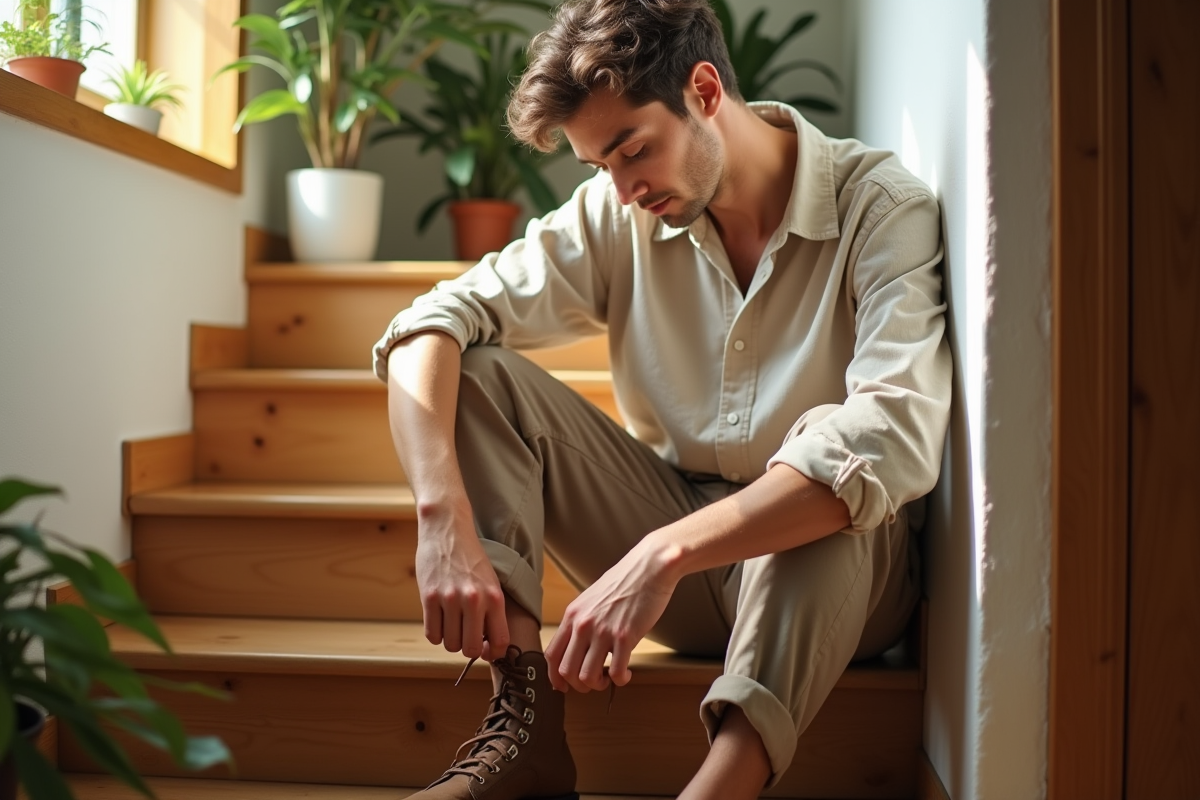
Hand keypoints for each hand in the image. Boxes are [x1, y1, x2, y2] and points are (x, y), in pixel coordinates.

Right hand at [414, 502, 509, 660]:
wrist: (447, 530)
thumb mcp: (490, 581)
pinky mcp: (429, 597)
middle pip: (470, 650)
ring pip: (450, 644)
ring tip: (451, 622)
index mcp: (494, 597)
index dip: (492, 652)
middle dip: (468, 648)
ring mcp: (450, 599)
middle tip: (465, 635)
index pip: (500, 642)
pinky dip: (435, 632)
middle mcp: (474, 600)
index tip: (485, 648)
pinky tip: (438, 619)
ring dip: (450, 639)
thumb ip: (491, 610)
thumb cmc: (470, 557)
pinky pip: (431, 634)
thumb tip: (487, 644)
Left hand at [545, 537, 678, 692]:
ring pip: (587, 677)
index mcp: (572, 615)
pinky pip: (617, 673)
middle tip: (593, 682)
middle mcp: (583, 624)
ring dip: (598, 685)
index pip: (551, 655)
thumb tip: (578, 647)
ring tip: (610, 677)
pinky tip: (627, 673)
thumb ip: (582, 621)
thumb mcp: (592, 599)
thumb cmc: (624, 582)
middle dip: (578, 686)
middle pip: (566, 671)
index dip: (555, 677)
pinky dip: (621, 680)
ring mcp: (603, 631)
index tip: (563, 686)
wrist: (650, 568)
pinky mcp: (625, 637)